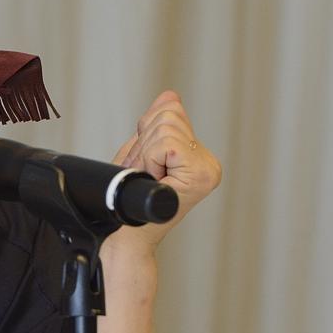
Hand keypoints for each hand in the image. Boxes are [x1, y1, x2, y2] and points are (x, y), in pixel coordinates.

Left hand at [108, 91, 221, 253]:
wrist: (123, 237)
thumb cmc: (127, 202)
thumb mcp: (141, 154)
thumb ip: (157, 125)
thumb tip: (171, 96)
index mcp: (198, 158)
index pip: (170, 109)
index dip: (146, 134)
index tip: (146, 165)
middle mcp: (209, 164)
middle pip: (168, 115)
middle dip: (144, 144)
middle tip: (144, 174)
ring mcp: (208, 171)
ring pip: (165, 128)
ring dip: (145, 154)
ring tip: (147, 179)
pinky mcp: (200, 177)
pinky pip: (165, 143)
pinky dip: (149, 160)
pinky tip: (153, 181)